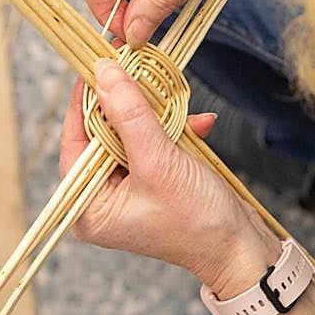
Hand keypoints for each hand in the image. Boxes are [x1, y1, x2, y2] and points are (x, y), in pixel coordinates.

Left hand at [60, 59, 278, 294]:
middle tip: (140, 73)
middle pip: (102, 135)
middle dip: (129, 107)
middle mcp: (102, 200)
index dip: (86, 102)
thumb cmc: (196, 220)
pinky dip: (173, 132)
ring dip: (157, 117)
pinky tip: (198, 125)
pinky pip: (152, 145)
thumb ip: (130, 115)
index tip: (98, 65)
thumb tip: (105, 73)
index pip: (74, 141)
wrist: (240, 248)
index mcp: (89, 207)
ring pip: (130, 135)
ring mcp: (128, 192)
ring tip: (178, 104)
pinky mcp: (152, 183)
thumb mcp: (159, 161)